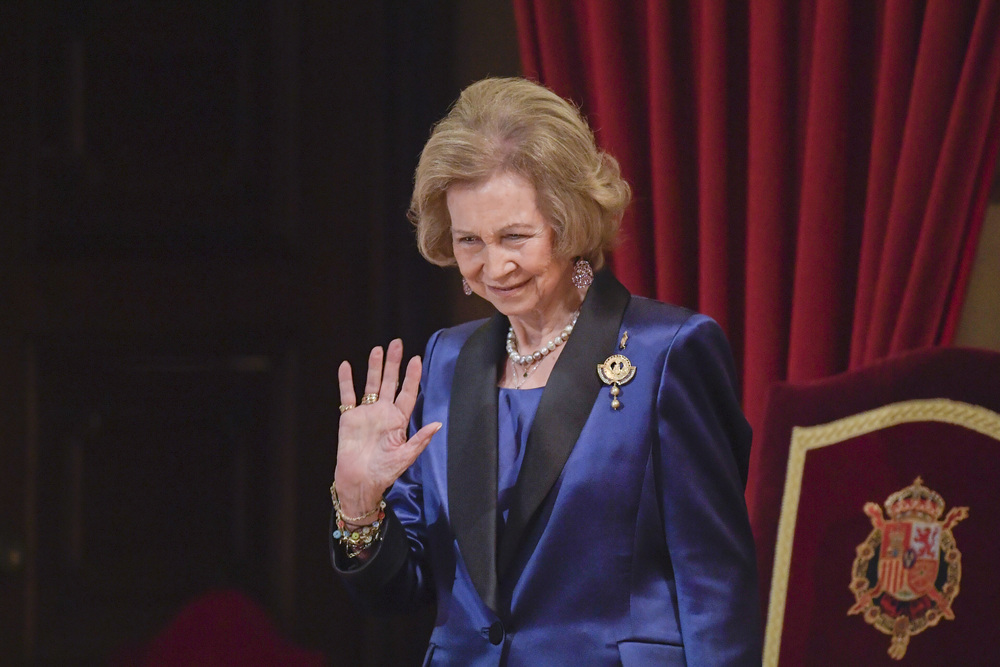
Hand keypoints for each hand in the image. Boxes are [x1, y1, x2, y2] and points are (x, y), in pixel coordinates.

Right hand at [334, 339, 440, 518]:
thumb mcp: (406, 457)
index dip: (412, 377)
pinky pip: (347, 395)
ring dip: (374, 367)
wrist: (359, 483)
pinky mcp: (349, 417)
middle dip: (393, 364)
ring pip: (370, 384)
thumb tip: (438, 424)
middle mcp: (383, 413)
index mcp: (399, 420)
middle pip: (390, 383)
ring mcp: (366, 413)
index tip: (416, 360)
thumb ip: (420, 439)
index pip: (408, 393)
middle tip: (397, 344)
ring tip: (378, 349)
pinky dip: (346, 381)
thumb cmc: (385, 473)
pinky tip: (346, 366)